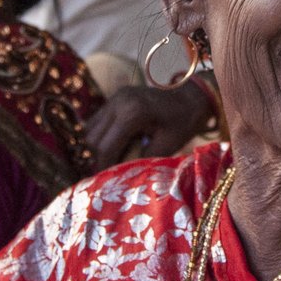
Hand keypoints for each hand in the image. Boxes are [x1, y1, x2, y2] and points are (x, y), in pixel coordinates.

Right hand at [83, 83, 212, 171]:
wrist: (191, 97)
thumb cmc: (184, 123)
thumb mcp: (167, 146)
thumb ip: (142, 161)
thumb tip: (120, 178)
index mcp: (132, 113)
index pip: (106, 147)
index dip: (103, 167)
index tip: (103, 182)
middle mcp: (118, 102)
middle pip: (92, 138)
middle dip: (96, 158)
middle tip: (103, 174)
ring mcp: (115, 98)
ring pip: (90, 129)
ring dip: (95, 147)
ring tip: (106, 161)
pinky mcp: (114, 98)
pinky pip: (97, 121)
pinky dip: (100, 136)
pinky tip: (111, 147)